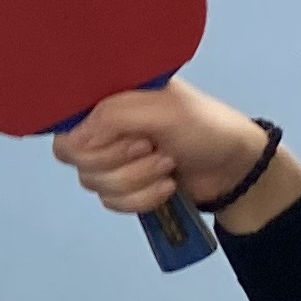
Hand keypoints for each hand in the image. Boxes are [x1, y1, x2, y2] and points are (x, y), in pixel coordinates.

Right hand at [51, 79, 300, 232]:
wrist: (234, 167)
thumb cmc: (204, 126)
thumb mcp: (161, 109)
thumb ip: (111, 116)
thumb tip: (74, 139)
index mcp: (108, 98)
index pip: (66, 124)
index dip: (89, 140)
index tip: (125, 137)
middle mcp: (104, 127)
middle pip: (77, 159)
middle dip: (119, 161)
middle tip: (151, 147)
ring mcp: (113, 159)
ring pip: (94, 184)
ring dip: (136, 180)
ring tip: (167, 164)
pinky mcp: (124, 186)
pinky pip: (111, 203)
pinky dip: (142, 199)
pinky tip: (167, 185)